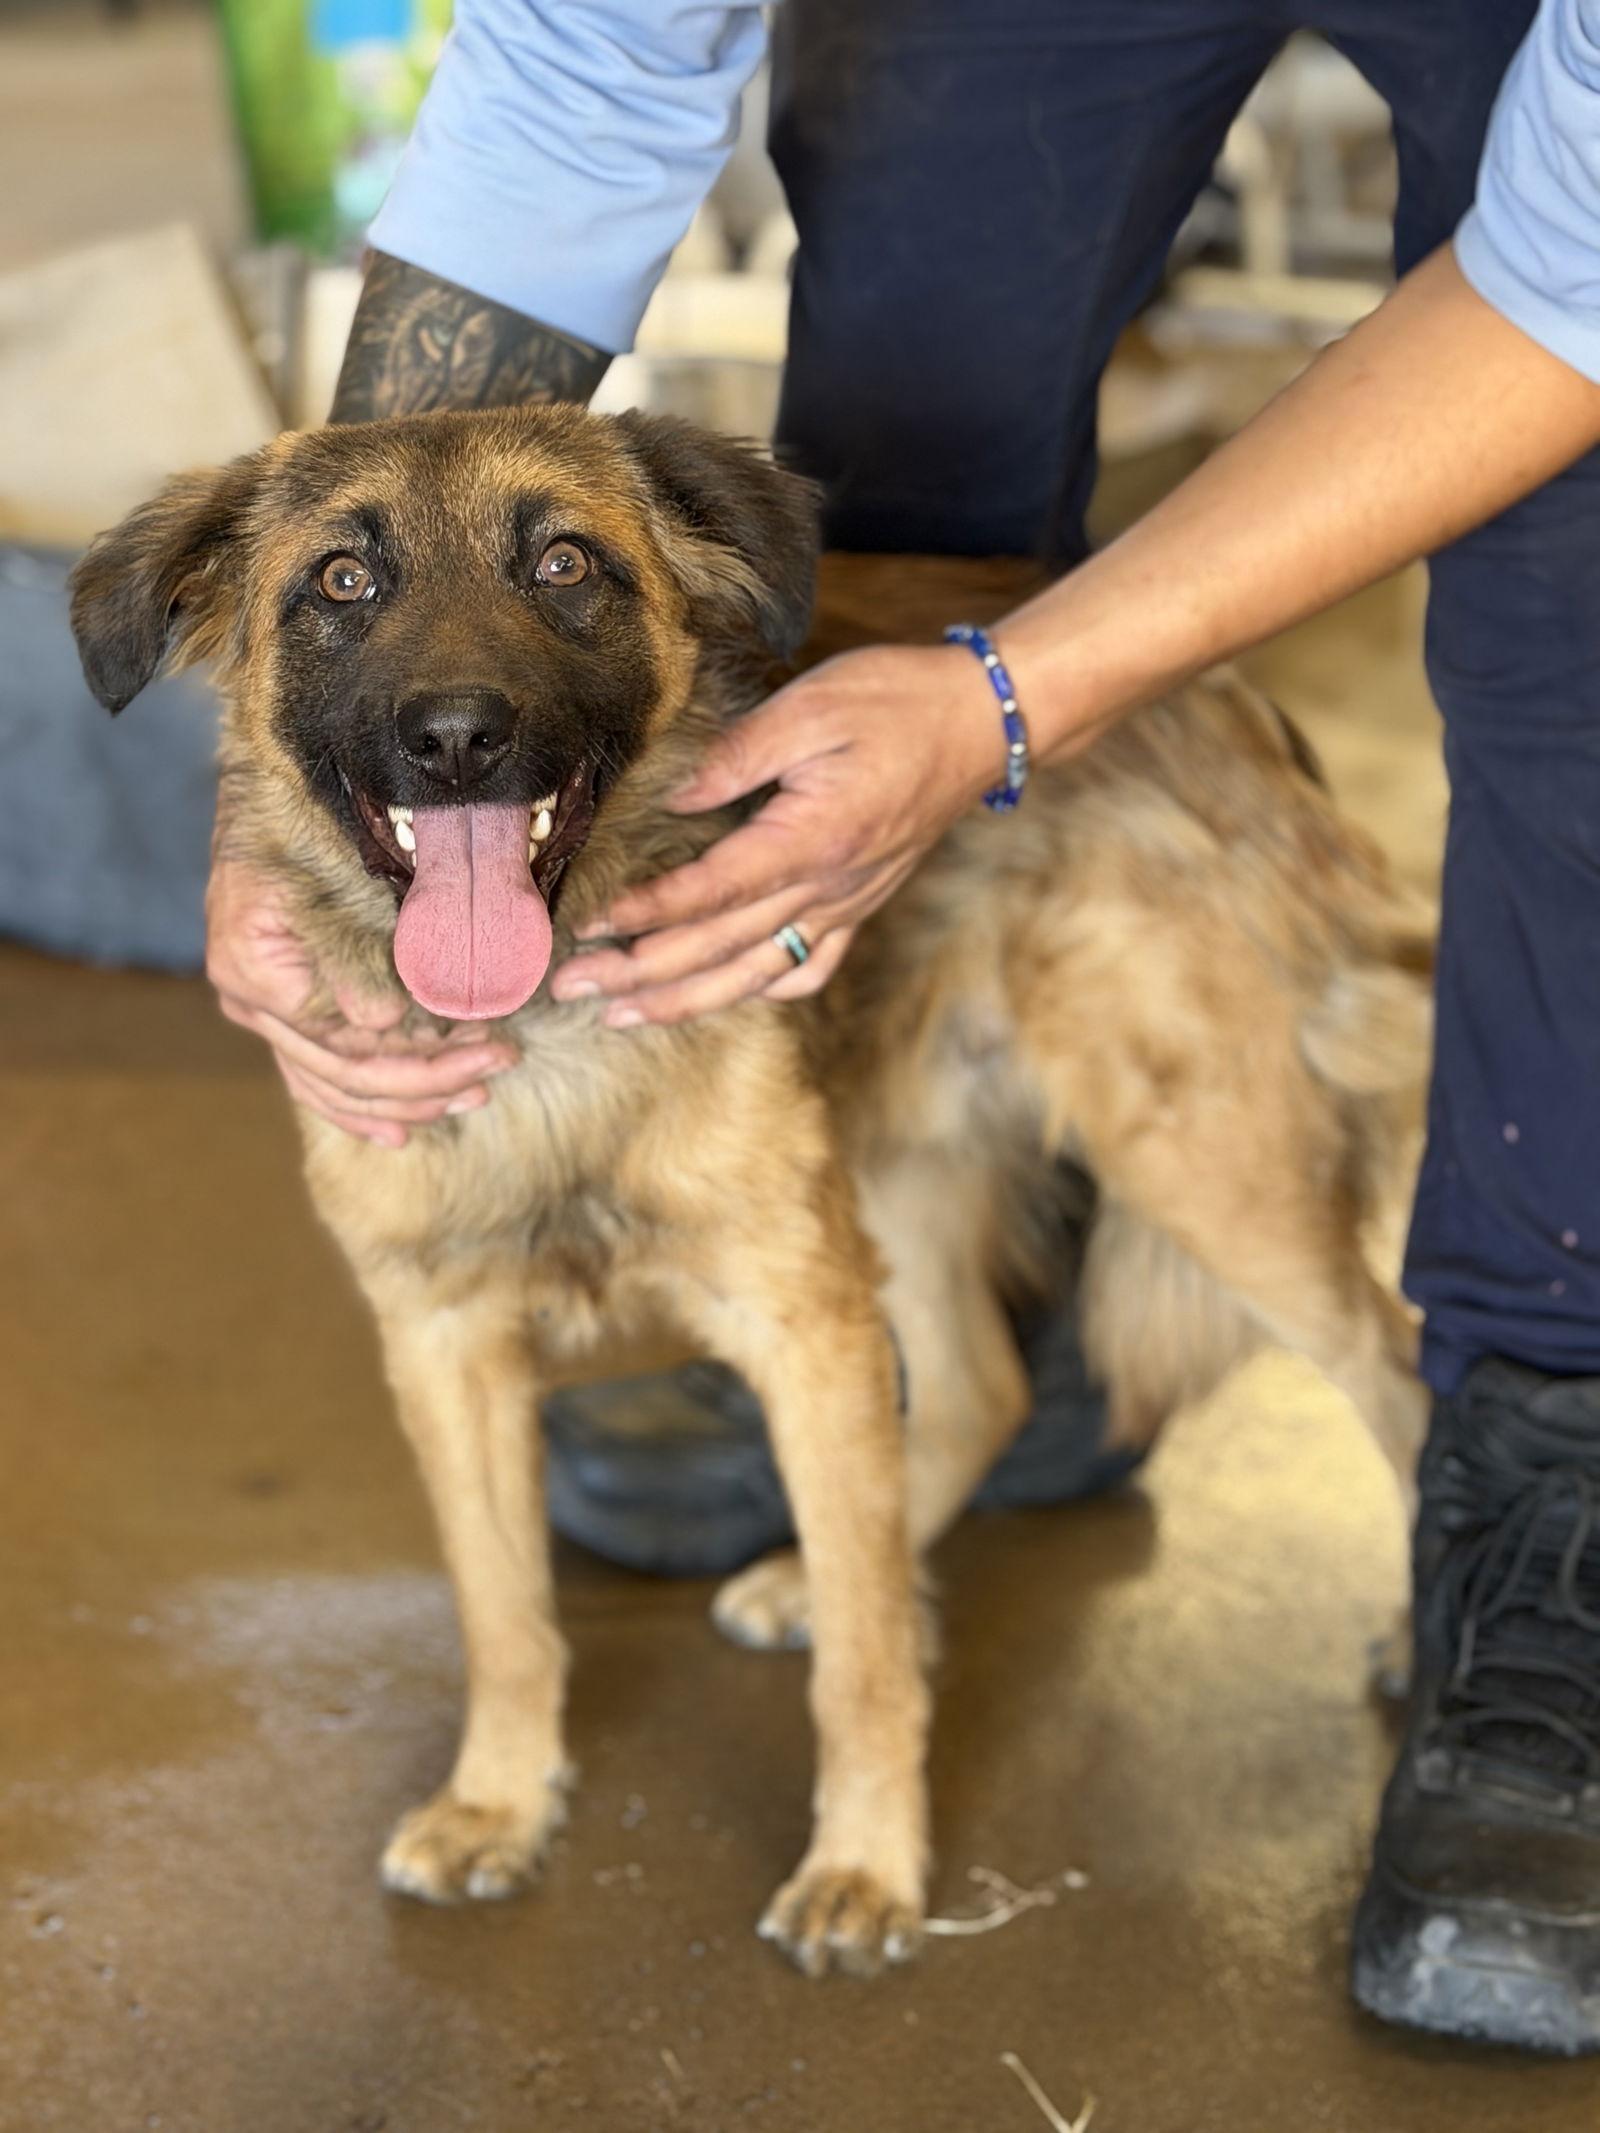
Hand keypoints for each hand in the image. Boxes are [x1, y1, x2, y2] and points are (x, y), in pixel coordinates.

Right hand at [205, 851, 516, 1147]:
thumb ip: (350, 950)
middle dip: (433, 1074)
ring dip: (411, 1098)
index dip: (424, 1050)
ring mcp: (262, 1018)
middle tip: (504, 1058)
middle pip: (348, 1071)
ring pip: (337, 1087)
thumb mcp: (323, 876)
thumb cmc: (298, 825)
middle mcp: (250, 1002)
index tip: (490, 1033)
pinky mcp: (278, 1020)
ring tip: (477, 1090)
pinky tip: (403, 1132)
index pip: (348, 1040)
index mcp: (254, 969)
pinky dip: (362, 1112)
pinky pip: (317, 1084)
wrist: (262, 797)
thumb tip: (381, 1023)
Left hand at [550, 643, 1001, 1025]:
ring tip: (623, 1015)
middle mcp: (829, 888)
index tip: (592, 928)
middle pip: (721, 949)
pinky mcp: (860, 905)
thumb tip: (677, 800)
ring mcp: (846, 904)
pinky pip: (809, 969)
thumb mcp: (808, 707)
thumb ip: (735, 758)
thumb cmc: (897, 702)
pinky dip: (761, 990)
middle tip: (573, 988)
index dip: (647, 916)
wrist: (980, 721)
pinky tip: (725, 994)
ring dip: (685, 1002)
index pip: (712, 893)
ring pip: (756, 975)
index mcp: (811, 839)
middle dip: (642, 975)